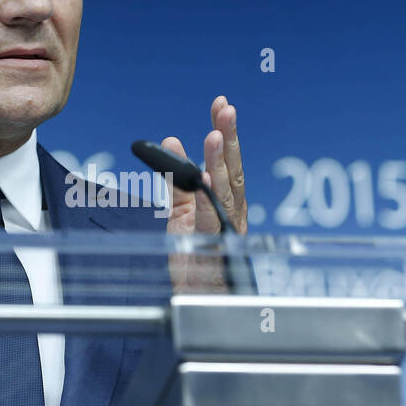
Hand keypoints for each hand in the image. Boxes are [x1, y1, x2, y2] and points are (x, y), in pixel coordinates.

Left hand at [162, 95, 245, 291]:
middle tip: (225, 109)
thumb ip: (178, 180)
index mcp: (225, 201)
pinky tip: (206, 179)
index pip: (225, 160)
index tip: (221, 105)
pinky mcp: (215, 248)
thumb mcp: (181, 212)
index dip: (224, 132)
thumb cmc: (194, 259)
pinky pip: (212, 219)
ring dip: (220, 163)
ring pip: (225, 191)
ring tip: (215, 136)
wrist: (196, 300)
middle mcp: (231, 212)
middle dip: (229, 138)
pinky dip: (209, 198)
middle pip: (232, 169)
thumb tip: (173, 142)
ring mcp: (226, 230)